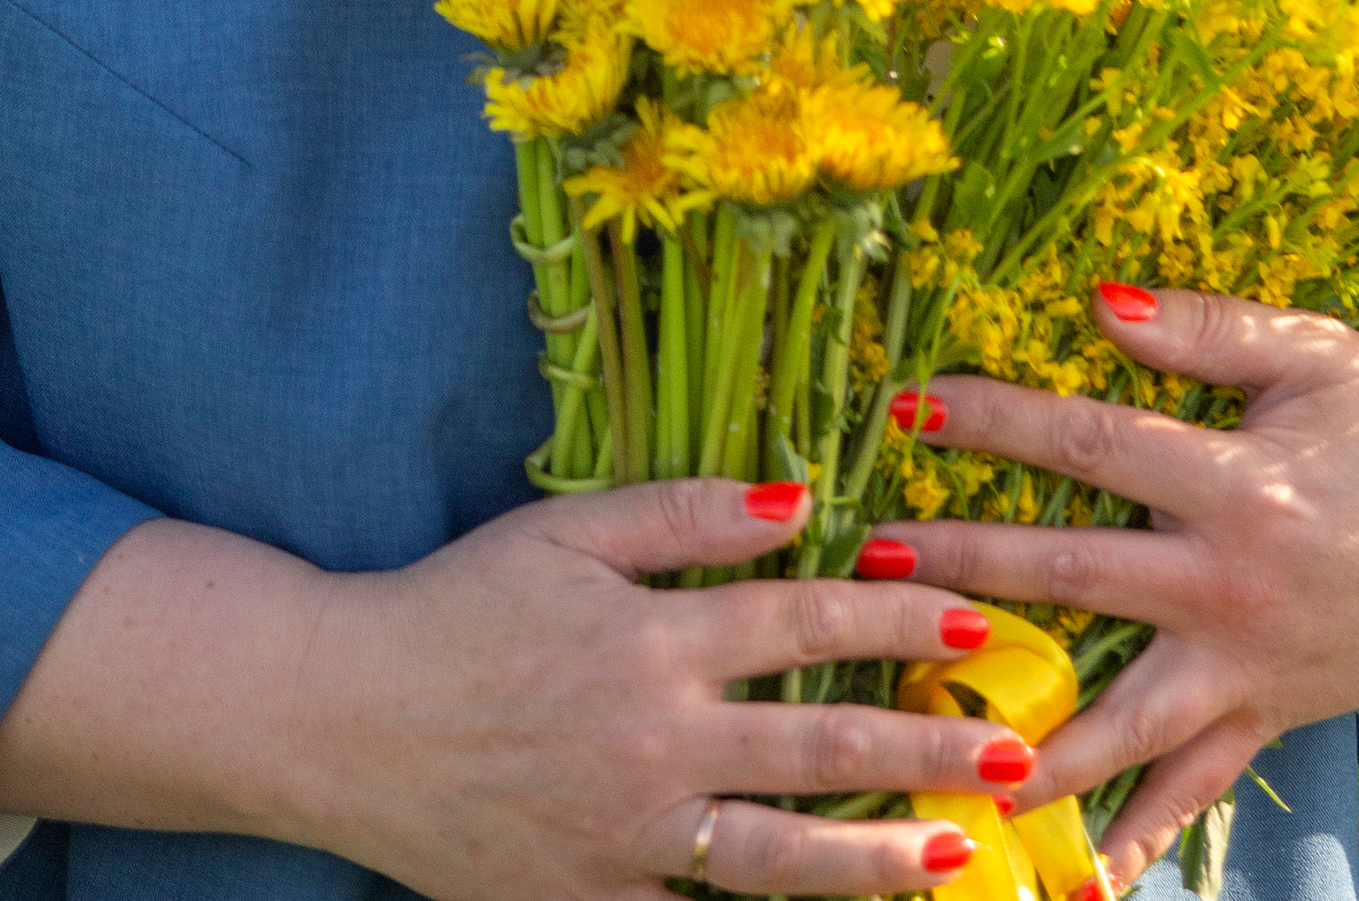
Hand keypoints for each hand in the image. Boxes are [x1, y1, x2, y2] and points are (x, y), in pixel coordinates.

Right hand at [288, 474, 1044, 898]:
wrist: (341, 718)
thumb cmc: (459, 604)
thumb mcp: (566, 529)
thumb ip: (687, 513)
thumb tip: (803, 500)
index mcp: (653, 640)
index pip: (808, 620)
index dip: (901, 614)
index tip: (978, 617)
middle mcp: (653, 743)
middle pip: (819, 743)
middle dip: (927, 747)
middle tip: (1017, 752)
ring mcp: (626, 837)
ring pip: (778, 858)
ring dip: (880, 857)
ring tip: (961, 857)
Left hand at [878, 286, 1358, 892]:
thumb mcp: (1314, 355)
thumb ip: (1205, 331)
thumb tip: (1098, 303)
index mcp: (1234, 481)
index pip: (1088, 443)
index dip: (994, 421)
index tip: (907, 408)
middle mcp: (1230, 584)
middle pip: (1076, 575)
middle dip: (967, 568)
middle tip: (872, 566)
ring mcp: (1245, 666)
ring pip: (1119, 716)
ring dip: (1024, 731)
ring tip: (936, 745)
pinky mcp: (1263, 719)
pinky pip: (1189, 790)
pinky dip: (1131, 841)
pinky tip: (1067, 882)